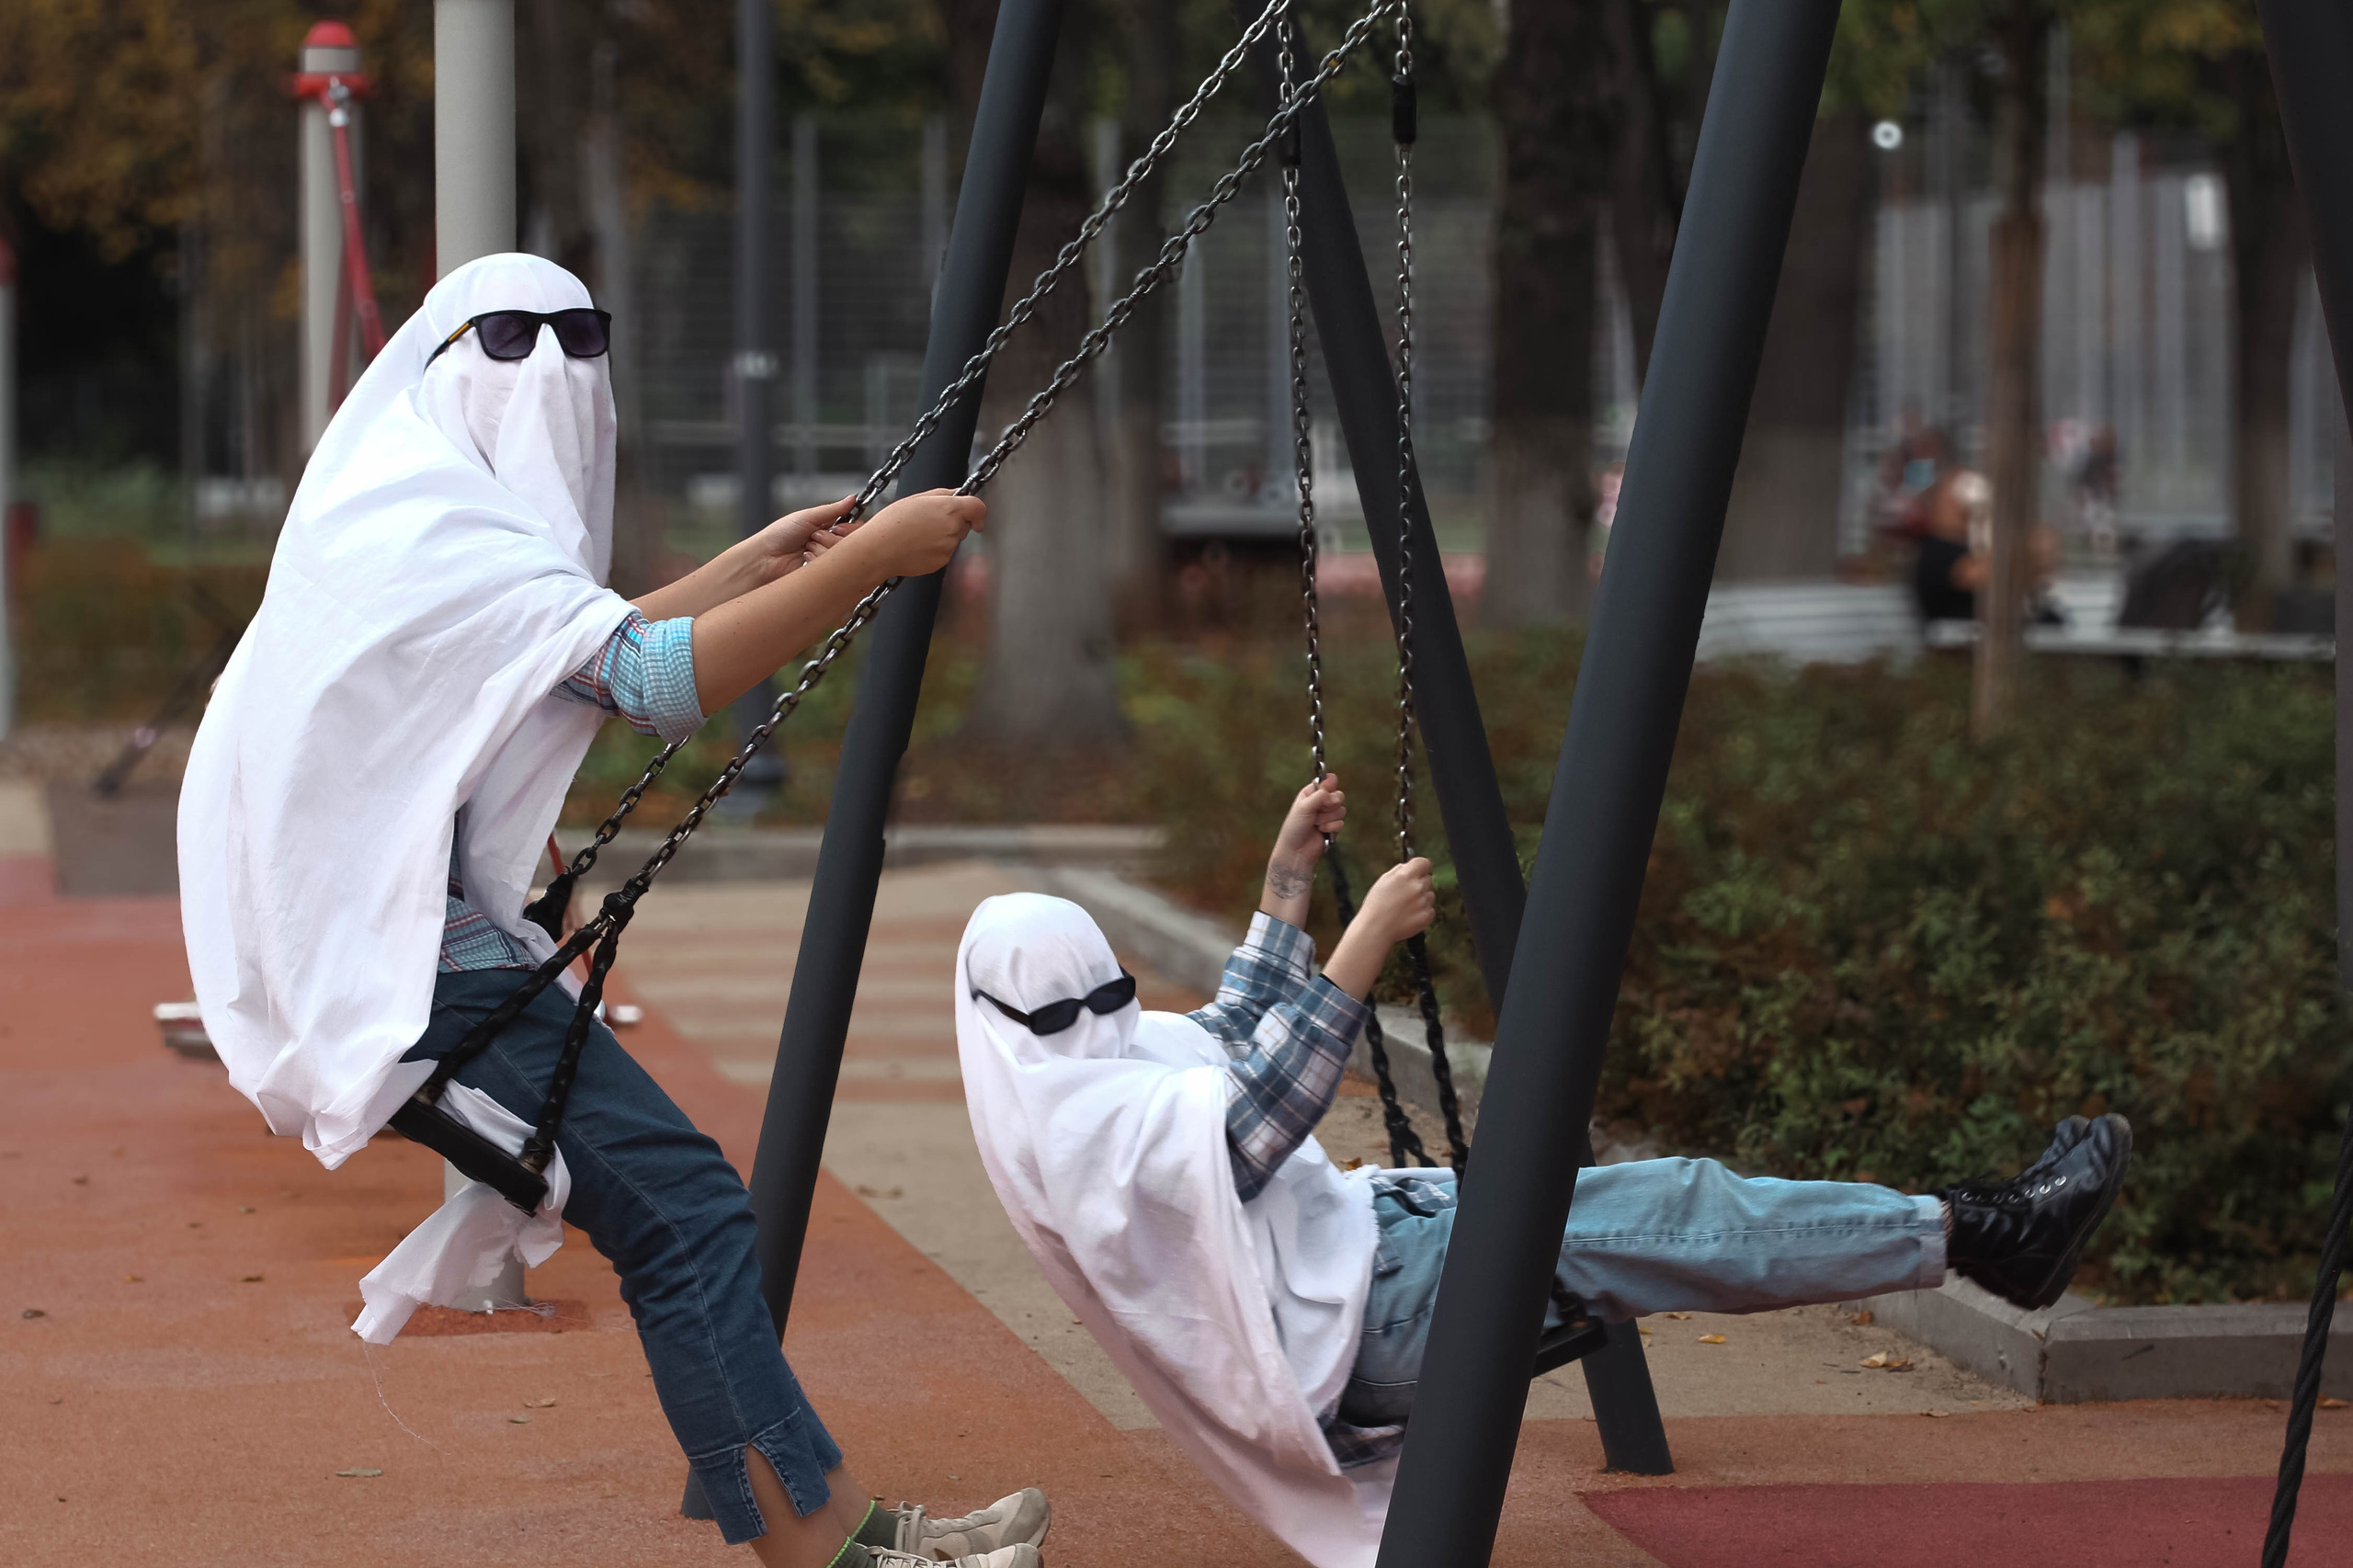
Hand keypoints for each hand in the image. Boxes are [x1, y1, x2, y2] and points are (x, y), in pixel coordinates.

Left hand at [742, 495, 857, 586]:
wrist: (764, 558)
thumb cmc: (780, 535)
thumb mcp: (807, 516)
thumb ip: (833, 509)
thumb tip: (852, 499)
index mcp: (828, 528)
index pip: (854, 529)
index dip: (849, 528)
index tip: (837, 527)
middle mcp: (830, 544)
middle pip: (851, 543)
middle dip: (832, 538)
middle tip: (815, 536)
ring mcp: (827, 560)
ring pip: (842, 556)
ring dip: (822, 549)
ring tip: (806, 548)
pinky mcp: (823, 575)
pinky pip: (833, 569)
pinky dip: (817, 561)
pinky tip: (805, 560)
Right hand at [844, 489, 985, 579]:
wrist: (879, 549)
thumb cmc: (892, 522)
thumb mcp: (916, 498)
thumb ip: (943, 494)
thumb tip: (957, 494)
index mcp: (949, 508)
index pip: (978, 508)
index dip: (977, 511)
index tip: (975, 517)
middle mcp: (953, 528)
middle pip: (964, 525)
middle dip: (953, 523)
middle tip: (928, 521)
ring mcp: (948, 547)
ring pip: (953, 540)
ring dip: (942, 537)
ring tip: (918, 534)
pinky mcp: (941, 562)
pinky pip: (944, 553)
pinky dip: (934, 550)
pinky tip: (917, 546)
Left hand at [1266, 775, 1343, 897]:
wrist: (1296, 851)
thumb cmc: (1295, 827)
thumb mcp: (1304, 807)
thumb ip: (1320, 795)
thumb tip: (1334, 790)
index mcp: (1310, 794)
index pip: (1327, 782)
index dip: (1330, 785)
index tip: (1327, 791)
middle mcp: (1320, 803)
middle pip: (1339, 795)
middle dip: (1331, 804)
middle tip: (1320, 810)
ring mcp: (1327, 815)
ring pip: (1341, 810)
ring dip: (1328, 818)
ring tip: (1316, 824)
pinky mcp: (1333, 827)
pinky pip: (1341, 822)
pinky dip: (1331, 828)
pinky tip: (1321, 831)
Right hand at [1356, 857, 1435, 945]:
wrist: (1376, 929)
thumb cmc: (1376, 905)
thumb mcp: (1383, 881)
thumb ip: (1398, 871)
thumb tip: (1408, 866)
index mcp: (1406, 876)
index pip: (1424, 862)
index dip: (1420, 867)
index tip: (1416, 872)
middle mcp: (1417, 887)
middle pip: (1428, 879)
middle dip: (1419, 883)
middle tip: (1406, 893)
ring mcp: (1424, 902)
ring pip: (1430, 895)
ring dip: (1422, 898)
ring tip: (1406, 906)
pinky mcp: (1427, 916)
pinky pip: (1430, 909)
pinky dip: (1423, 912)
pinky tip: (1409, 915)